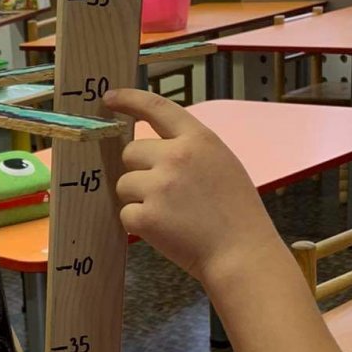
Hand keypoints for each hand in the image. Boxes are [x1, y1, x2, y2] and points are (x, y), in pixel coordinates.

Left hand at [110, 88, 277, 289]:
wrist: (242, 253)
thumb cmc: (237, 214)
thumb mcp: (222, 164)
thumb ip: (189, 151)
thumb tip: (153, 149)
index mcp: (199, 140)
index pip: (157, 107)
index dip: (129, 100)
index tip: (110, 98)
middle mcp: (176, 157)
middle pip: (130, 152)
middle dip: (139, 171)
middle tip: (164, 193)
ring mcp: (160, 186)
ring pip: (124, 184)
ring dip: (138, 199)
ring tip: (170, 215)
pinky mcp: (147, 216)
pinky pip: (126, 214)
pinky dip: (140, 225)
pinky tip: (166, 231)